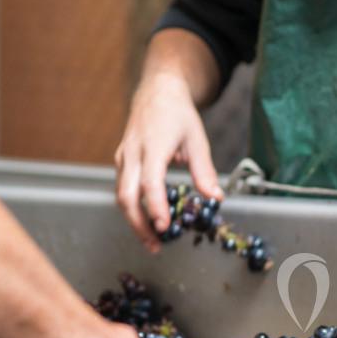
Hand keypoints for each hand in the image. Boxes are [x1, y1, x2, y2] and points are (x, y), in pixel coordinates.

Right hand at [115, 74, 222, 252]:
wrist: (157, 92)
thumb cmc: (179, 115)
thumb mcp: (198, 140)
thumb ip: (204, 171)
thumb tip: (215, 198)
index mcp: (154, 146)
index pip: (151, 182)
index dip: (156, 206)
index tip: (164, 226)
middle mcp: (133, 153)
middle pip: (127, 196)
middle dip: (139, 224)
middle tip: (156, 245)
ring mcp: (123, 157)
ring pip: (121, 195)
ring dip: (134, 221)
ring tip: (153, 240)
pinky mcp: (121, 161)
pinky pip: (123, 188)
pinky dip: (133, 208)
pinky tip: (147, 221)